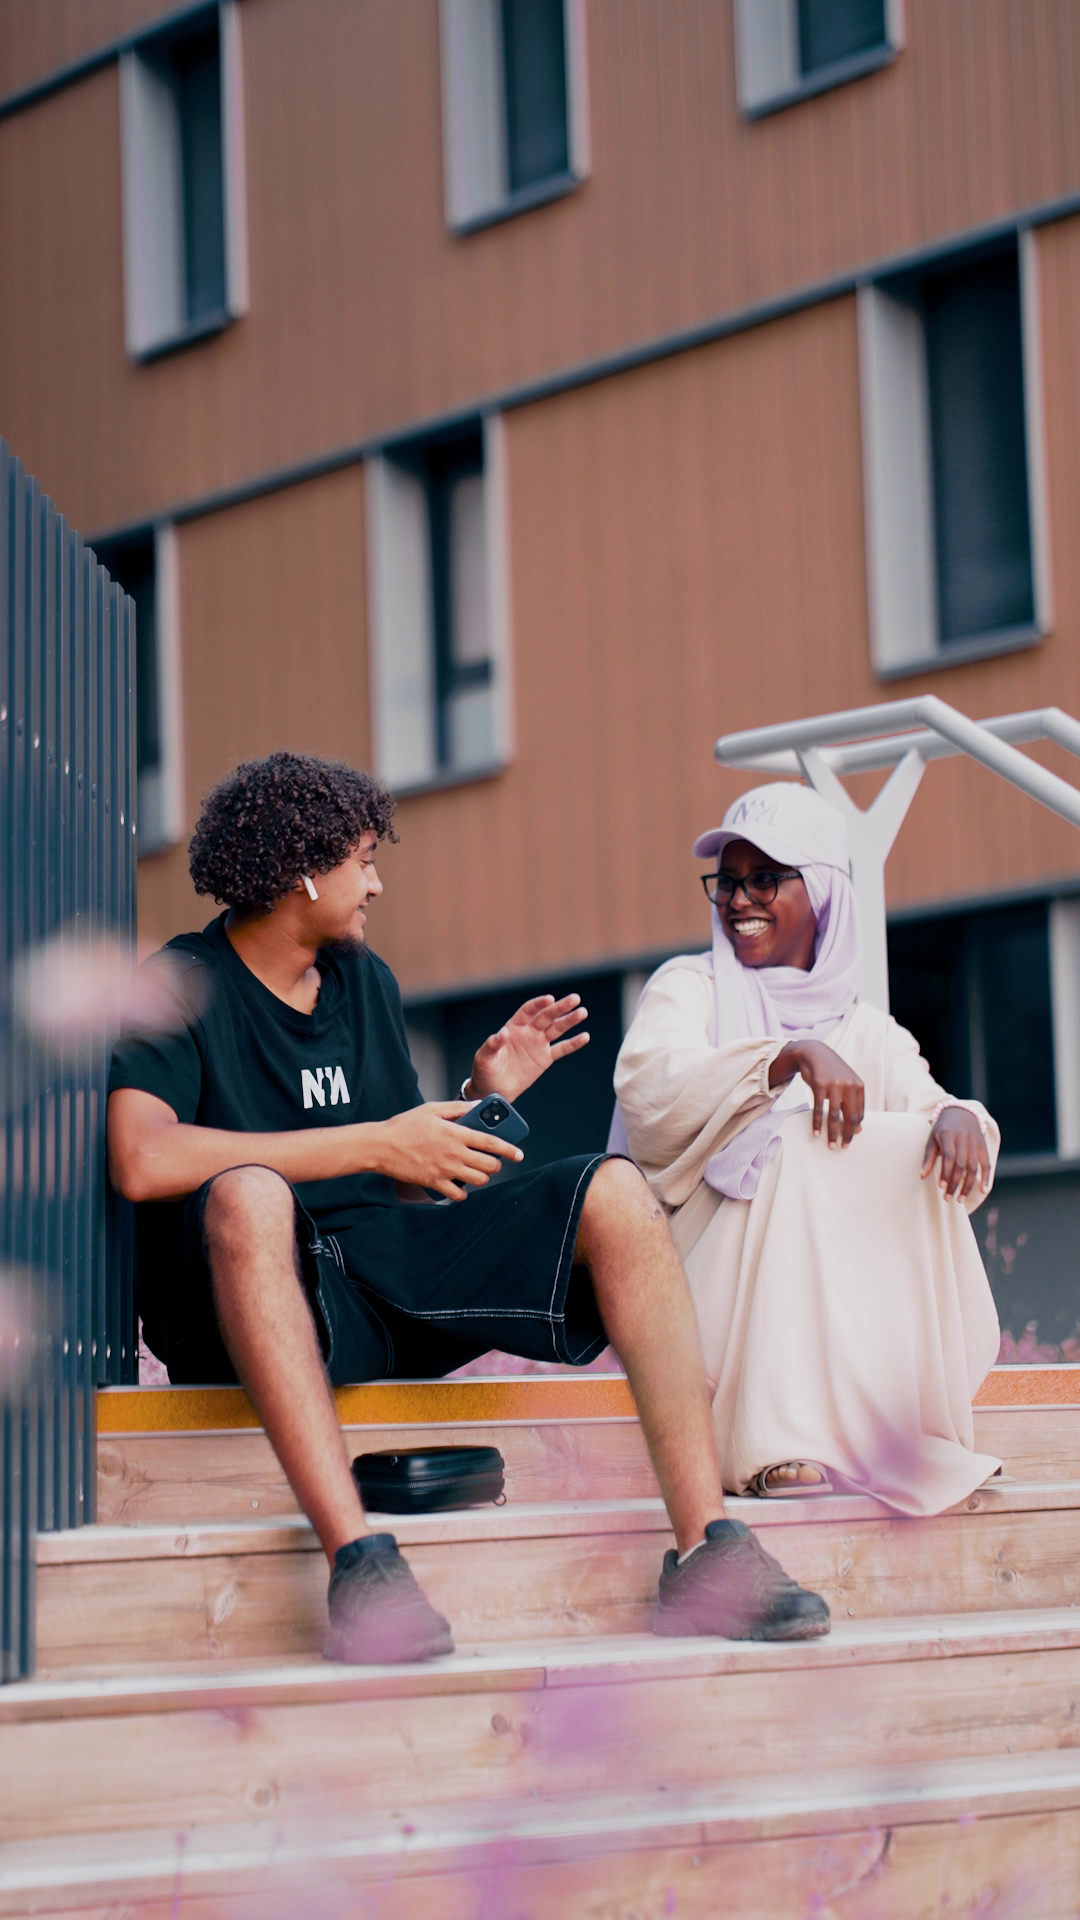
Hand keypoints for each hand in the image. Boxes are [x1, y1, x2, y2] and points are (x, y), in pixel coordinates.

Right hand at [374, 1102, 523, 1200]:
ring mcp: (445, 1170)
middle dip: (495, 1165)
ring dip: (481, 1177)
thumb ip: (457, 1108)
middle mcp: (454, 1153)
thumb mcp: (432, 1109)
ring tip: (476, 1171)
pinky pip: (458, 1195)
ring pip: (478, 1180)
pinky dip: (462, 1192)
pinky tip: (460, 1185)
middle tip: (492, 1162)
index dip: (509, 1149)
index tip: (518, 1154)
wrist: (381, 1146)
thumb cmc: (404, 1126)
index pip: (491, 1143)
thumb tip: (476, 1106)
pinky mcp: (435, 1183)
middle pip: (489, 1165)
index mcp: (456, 1133)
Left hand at [467, 994, 588, 1101]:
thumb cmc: (485, 1071)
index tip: (549, 999)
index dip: (538, 1004)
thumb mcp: (484, 1057)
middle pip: (546, 1016)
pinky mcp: (545, 1059)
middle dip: (560, 1007)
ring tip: (582, 1012)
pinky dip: (573, 1044)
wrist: (493, 1090)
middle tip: (574, 999)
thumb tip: (501, 1033)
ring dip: (569, 1020)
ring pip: (556, 1029)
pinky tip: (584, 1036)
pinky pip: (561, 1049)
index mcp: (513, 1028)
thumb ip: (492, 1045)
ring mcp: (538, 1045)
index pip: (528, 1011)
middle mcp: (528, 1033)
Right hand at [770, 1039, 864, 1147]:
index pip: (860, 1113)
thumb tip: (860, 1129)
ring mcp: (834, 1085)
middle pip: (850, 1117)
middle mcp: (849, 1085)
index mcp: (859, 1086)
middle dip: (847, 1135)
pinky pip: (818, 1109)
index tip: (848, 1139)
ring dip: (832, 1133)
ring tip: (830, 1145)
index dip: (855, 1129)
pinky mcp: (819, 1085)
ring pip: (834, 1115)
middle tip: (843, 1147)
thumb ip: (853, 1105)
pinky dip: (817, 1123)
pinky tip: (815, 1133)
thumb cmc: (832, 1072)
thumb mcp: (846, 1085)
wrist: (814, 1053)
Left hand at [922, 1107, 988, 1200]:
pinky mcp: (984, 1146)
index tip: (941, 1186)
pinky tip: (983, 1190)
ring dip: (967, 1185)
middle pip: (961, 1164)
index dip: (945, 1172)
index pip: (948, 1156)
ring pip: (973, 1167)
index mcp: (948, 1135)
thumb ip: (929, 1157)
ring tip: (960, 1199)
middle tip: (948, 1198)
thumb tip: (922, 1176)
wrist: (962, 1113)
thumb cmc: (943, 1129)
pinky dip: (987, 1178)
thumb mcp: (933, 1138)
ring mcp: (976, 1142)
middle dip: (955, 1183)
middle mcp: (964, 1138)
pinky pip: (987, 1164)